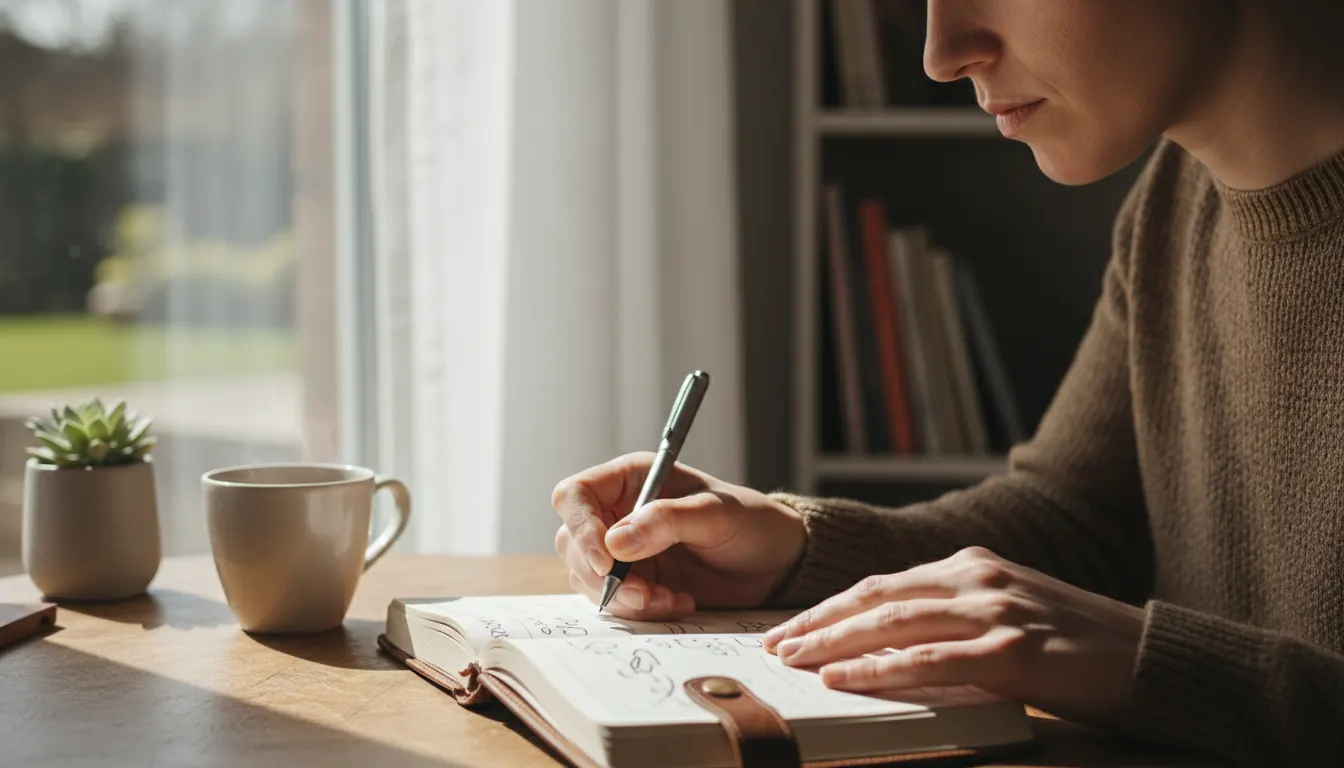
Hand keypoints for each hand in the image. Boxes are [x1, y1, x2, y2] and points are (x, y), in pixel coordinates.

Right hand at [552, 452, 806, 620]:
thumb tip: (615, 541)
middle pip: (572, 542)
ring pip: (588, 577)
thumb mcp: (716, 515)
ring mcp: (623, 550)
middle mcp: (618, 512)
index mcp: (631, 479)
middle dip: (603, 575)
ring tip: (670, 599)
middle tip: (645, 593)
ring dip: (624, 597)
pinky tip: (677, 603)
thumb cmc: (751, 524)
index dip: (581, 528)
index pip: (575, 496)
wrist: (776, 564)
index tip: (608, 562)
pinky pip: (615, 600)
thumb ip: (667, 521)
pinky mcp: (635, 582)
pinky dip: (640, 609)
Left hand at [761, 546, 1144, 723]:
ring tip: (793, 660)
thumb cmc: (1077, 645)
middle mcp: (978, 577)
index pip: (882, 583)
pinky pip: (932, 660)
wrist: (1152, 656)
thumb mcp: (1008, 614)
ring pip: (895, 622)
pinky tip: (846, 679)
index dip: (829, 606)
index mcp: (972, 566)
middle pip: (877, 596)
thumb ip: (952, 620)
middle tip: (773, 644)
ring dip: (835, 643)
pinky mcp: (1014, 651)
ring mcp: (996, 610)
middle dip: (817, 622)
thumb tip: (884, 647)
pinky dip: (882, 669)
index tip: (790, 627)